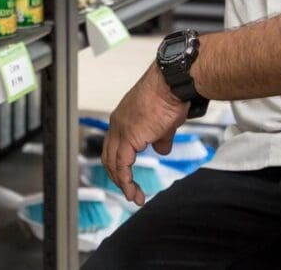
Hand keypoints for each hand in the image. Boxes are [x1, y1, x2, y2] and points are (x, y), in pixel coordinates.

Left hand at [102, 63, 187, 205]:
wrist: (172, 83)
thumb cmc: (170, 95)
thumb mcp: (165, 122)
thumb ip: (160, 138)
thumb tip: (161, 150)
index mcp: (123, 117)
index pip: (113, 145)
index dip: (119, 162)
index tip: (128, 177)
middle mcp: (117, 123)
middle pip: (108, 156)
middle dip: (117, 176)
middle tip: (128, 190)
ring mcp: (121, 130)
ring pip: (112, 163)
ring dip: (122, 182)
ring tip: (133, 196)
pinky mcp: (129, 137)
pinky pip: (122, 165)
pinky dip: (126, 181)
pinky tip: (133, 191)